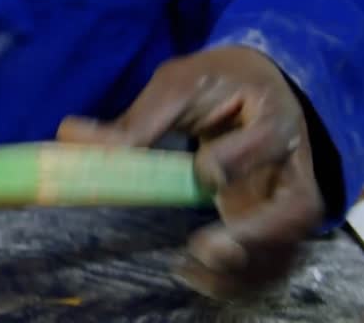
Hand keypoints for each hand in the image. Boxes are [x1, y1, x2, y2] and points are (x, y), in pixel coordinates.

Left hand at [58, 46, 325, 297]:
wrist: (258, 90)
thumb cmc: (216, 83)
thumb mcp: (178, 85)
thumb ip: (135, 118)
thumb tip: (69, 134)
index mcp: (272, 116)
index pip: (268, 139)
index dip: (238, 159)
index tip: (205, 172)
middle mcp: (291, 163)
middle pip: (295, 208)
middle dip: (256, 234)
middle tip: (210, 249)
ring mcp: (287, 198)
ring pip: (284, 246)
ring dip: (244, 268)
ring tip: (193, 272)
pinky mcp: (275, 225)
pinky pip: (269, 261)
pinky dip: (239, 279)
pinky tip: (198, 277)